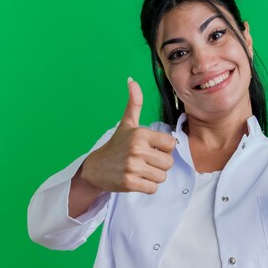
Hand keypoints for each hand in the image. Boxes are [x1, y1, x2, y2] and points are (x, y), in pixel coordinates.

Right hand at [80, 78, 176, 193]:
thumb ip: (134, 103)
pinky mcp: (129, 183)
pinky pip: (152, 188)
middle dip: (159, 164)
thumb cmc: (117, 145)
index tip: (152, 148)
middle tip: (145, 161)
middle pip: (168, 163)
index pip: (171, 144)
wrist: (96, 168)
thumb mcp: (127, 123)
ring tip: (141, 170)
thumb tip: (131, 80)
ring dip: (154, 176)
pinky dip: (147, 186)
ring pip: (162, 176)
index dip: (164, 148)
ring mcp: (132, 166)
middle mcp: (136, 149)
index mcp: (140, 133)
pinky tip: (137, 179)